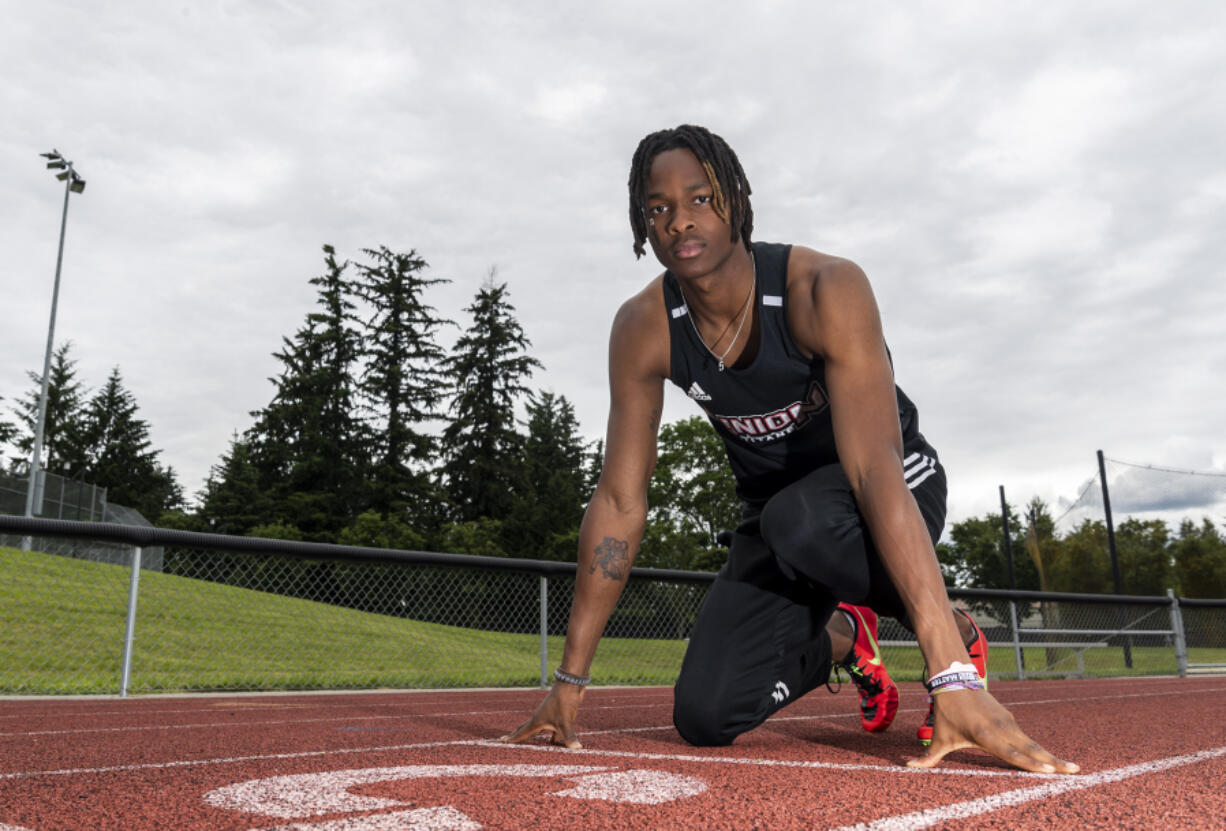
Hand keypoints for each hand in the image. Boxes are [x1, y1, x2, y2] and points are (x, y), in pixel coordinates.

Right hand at [499, 683, 585, 748]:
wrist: (571, 684)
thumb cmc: (564, 700)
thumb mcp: (566, 720)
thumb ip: (568, 736)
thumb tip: (576, 748)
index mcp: (537, 721)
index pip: (522, 732)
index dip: (512, 738)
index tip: (501, 741)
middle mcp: (540, 719)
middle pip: (525, 729)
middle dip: (516, 735)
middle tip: (505, 740)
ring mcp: (549, 716)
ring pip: (537, 729)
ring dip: (531, 736)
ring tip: (525, 742)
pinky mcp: (558, 715)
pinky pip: (551, 729)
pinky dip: (550, 737)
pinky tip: (554, 742)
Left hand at [907, 688, 1079, 773]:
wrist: (955, 680)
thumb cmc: (947, 712)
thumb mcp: (938, 736)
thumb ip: (927, 757)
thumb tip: (907, 767)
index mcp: (985, 734)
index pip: (1011, 753)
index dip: (1029, 763)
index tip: (1048, 771)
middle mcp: (1001, 728)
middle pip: (1031, 748)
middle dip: (1053, 762)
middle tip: (1075, 772)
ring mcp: (1009, 722)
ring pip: (1033, 743)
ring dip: (1052, 756)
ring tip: (1073, 769)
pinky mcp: (1012, 719)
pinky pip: (1028, 738)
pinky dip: (1042, 750)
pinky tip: (1056, 761)